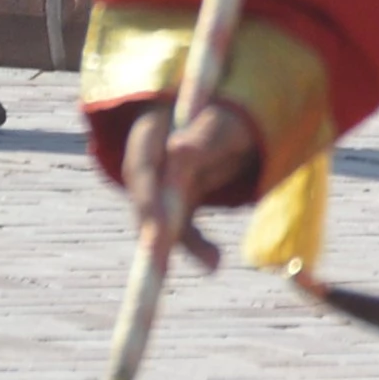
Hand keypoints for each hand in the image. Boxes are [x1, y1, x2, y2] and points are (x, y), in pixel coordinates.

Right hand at [116, 98, 263, 259]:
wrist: (237, 124)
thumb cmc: (229, 116)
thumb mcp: (223, 123)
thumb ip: (202, 136)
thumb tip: (177, 149)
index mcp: (151, 132)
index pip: (141, 166)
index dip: (147, 198)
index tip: (158, 226)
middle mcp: (150, 162)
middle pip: (144, 199)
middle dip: (153, 230)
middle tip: (162, 255)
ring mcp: (162, 183)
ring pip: (160, 218)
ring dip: (176, 244)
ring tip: (208, 263)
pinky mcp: (176, 201)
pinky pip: (180, 227)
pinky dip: (195, 246)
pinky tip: (214, 263)